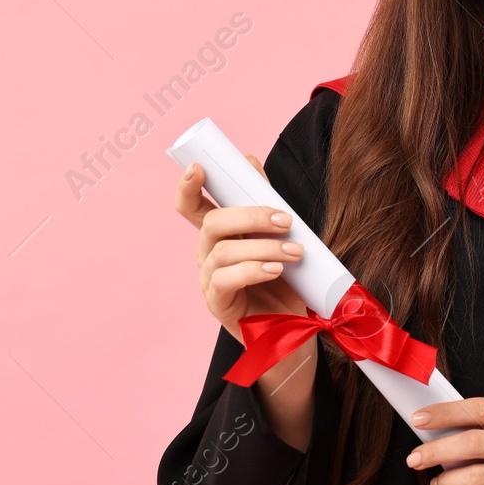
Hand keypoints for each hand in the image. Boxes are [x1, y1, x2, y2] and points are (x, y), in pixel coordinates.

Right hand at [174, 154, 307, 344]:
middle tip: (286, 221)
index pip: (192, 206)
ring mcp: (209, 278)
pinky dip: (253, 270)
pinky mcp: (218, 302)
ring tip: (295, 253)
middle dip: (250, 216)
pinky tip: (275, 270)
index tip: (198, 168)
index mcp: (219, 233)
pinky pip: (225, 280)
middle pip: (212, 223)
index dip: (188, 186)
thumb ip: (263, 200)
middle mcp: (207, 253)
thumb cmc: (284, 277)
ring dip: (263, 247)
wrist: (294, 323)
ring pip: (223, 251)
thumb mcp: (277, 235)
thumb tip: (249, 160)